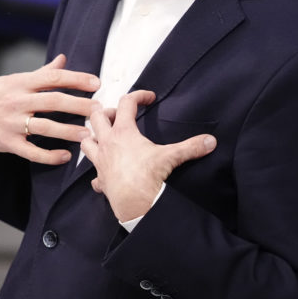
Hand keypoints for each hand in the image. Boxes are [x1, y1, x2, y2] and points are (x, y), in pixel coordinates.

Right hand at [0, 54, 100, 164]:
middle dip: (79, 105)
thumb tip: (63, 59)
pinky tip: (65, 156)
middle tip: (99, 110)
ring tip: (88, 134)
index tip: (96, 83)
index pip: (52, 78)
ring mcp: (12, 123)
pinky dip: (50, 156)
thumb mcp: (12, 80)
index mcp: (20, 83)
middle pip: (53, 101)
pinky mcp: (8, 143)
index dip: (75, 79)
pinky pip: (32, 152)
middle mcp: (17, 102)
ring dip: (69, 131)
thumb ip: (41, 73)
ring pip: (45, 127)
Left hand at [82, 90, 216, 220]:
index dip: (138, 96)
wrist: (135, 203)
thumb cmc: (148, 176)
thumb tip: (210, 141)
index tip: (148, 97)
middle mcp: (108, 143)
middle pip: (96, 118)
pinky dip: (98, 172)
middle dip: (105, 112)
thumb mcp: (171, 157)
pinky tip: (105, 173)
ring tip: (103, 139)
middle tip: (117, 116)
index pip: (126, 103)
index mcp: (123, 132)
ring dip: (93, 138)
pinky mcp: (100, 179)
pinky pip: (93, 174)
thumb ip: (191, 146)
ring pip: (86, 142)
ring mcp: (101, 161)